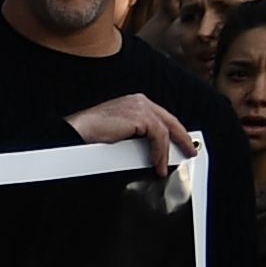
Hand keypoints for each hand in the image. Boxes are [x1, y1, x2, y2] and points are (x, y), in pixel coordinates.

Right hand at [68, 92, 191, 166]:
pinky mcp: (141, 117)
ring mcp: (141, 107)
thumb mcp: (116, 133)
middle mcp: (140, 101)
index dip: (172, 132)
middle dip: (181, 138)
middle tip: (189, 151)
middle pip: (169, 121)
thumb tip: (147, 149)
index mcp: (134, 103)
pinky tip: (157, 163)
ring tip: (166, 165)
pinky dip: (160, 152)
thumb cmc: (87, 134)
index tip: (179, 143)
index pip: (160, 117)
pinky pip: (159, 136)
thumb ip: (133, 135)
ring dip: (169, 150)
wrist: (76, 132)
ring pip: (166, 129)